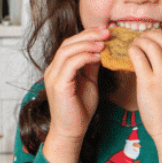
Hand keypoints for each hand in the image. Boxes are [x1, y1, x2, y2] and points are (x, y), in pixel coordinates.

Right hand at [43, 27, 107, 142]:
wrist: (72, 131)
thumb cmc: (79, 110)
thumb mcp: (89, 82)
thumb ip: (91, 66)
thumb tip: (101, 50)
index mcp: (59, 68)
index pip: (71, 44)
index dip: (88, 35)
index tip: (106, 31)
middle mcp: (53, 70)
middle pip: (68, 43)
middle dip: (89, 35)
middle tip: (108, 31)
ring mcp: (53, 77)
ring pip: (68, 50)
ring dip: (88, 44)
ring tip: (105, 42)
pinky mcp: (58, 85)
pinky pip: (71, 63)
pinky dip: (85, 56)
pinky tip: (98, 56)